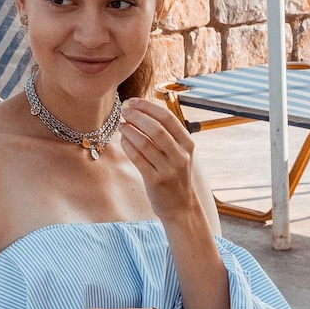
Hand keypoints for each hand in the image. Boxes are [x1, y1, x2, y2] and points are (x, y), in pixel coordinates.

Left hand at [120, 98, 199, 224]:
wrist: (181, 206)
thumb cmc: (176, 175)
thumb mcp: (180, 153)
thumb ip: (168, 134)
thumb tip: (143, 109)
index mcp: (188, 144)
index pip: (168, 118)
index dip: (149, 107)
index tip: (134, 101)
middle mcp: (180, 156)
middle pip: (156, 129)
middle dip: (137, 117)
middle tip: (124, 111)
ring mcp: (168, 169)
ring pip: (145, 143)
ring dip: (130, 130)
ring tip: (121, 125)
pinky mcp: (155, 181)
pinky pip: (138, 158)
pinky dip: (128, 146)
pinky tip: (123, 140)